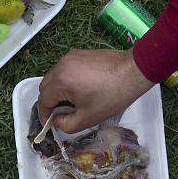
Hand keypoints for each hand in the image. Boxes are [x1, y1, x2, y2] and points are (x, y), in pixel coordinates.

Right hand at [38, 49, 153, 132]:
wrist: (134, 71)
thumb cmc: (113, 95)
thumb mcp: (88, 118)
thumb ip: (66, 125)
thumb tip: (56, 121)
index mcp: (61, 82)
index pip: (43, 101)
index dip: (44, 115)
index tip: (50, 124)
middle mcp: (61, 66)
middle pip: (44, 87)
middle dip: (49, 102)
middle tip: (61, 113)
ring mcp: (69, 57)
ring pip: (53, 77)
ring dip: (57, 90)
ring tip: (72, 101)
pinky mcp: (78, 53)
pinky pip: (64, 68)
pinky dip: (66, 79)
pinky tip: (80, 87)